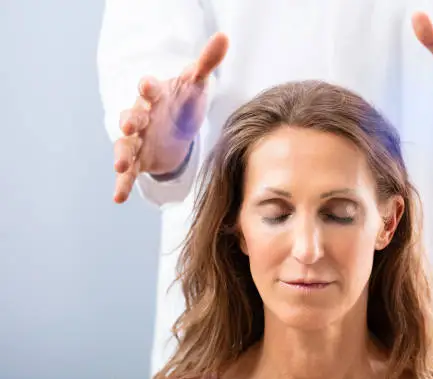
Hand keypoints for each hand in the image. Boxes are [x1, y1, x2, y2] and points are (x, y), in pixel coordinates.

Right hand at [113, 32, 228, 202]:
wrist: (176, 127)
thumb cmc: (184, 101)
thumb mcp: (196, 84)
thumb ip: (207, 63)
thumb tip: (224, 38)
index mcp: (155, 96)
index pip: (150, 89)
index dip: (148, 86)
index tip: (147, 83)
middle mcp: (141, 117)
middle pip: (131, 116)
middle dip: (130, 120)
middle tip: (130, 124)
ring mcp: (137, 140)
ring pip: (124, 146)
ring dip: (121, 155)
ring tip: (121, 166)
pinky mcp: (139, 160)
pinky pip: (128, 173)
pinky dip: (122, 184)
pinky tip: (118, 197)